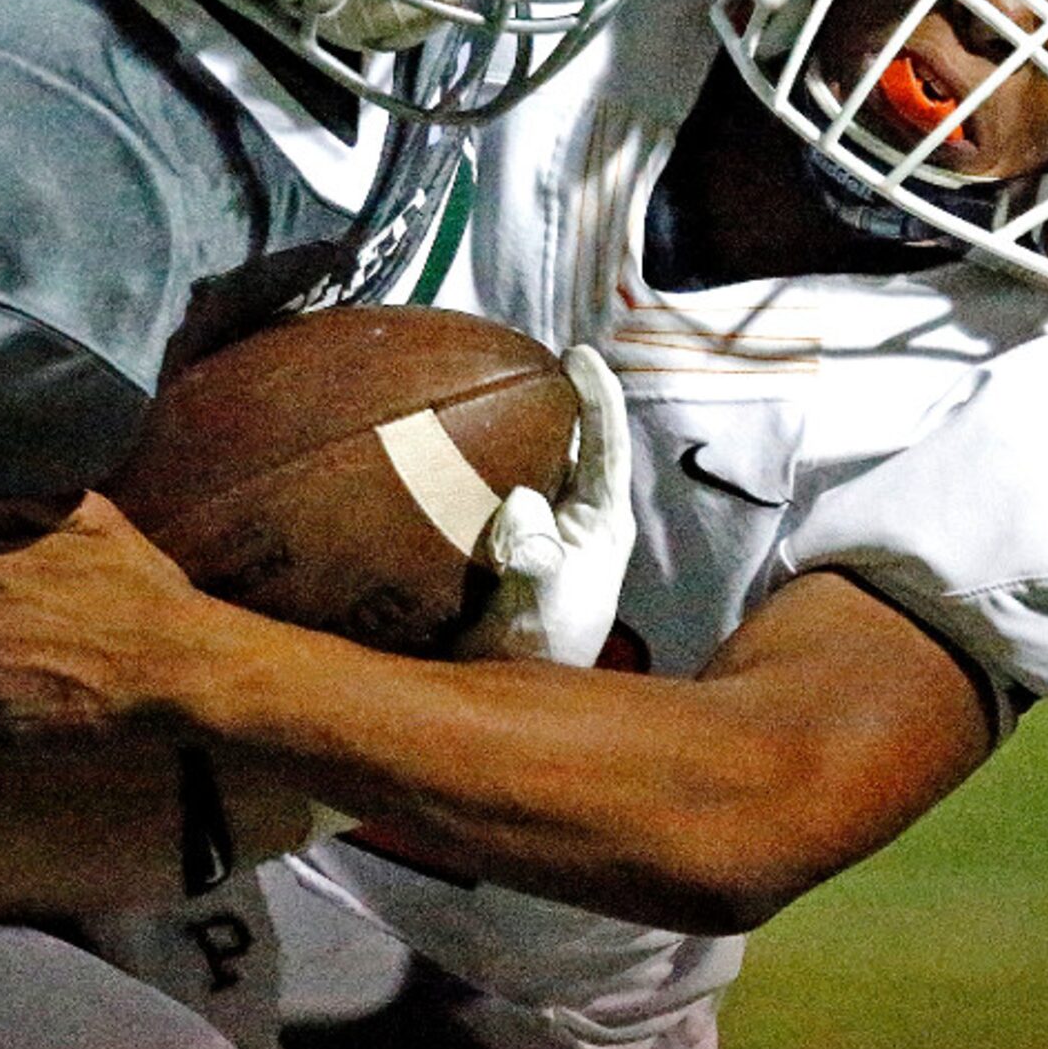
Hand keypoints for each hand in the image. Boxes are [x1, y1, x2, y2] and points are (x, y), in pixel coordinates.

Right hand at [456, 346, 634, 667]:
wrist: (496, 696)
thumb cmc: (532, 657)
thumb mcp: (537, 610)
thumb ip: (537, 560)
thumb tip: (524, 502)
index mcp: (601, 522)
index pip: (609, 444)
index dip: (597, 394)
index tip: (576, 352)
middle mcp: (575, 514)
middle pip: (572, 438)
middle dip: (550, 395)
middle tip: (514, 355)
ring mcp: (541, 524)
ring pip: (532, 457)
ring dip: (509, 424)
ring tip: (473, 386)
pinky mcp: (506, 536)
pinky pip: (491, 481)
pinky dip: (472, 458)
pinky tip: (438, 442)